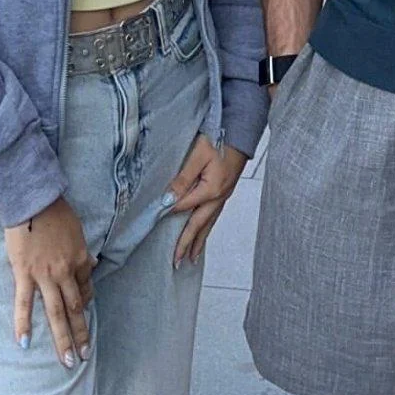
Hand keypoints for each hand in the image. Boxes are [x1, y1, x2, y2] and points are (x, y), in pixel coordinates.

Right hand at [5, 197, 95, 366]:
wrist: (33, 200)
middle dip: (80, 334)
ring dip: (62, 338)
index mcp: (80, 259)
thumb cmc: (56, 212)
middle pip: (75, 308)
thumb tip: (90, 264)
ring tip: (66, 360)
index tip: (82, 313)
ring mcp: (45, 275)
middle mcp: (65, 272)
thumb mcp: (77, 231)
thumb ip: (82, 251)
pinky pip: (24, 303)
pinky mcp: (24, 274)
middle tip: (83, 356)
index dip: (85, 302)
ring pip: (55, 312)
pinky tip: (24, 343)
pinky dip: (23, 323)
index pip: (85, 288)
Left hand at [164, 133, 247, 267]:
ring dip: (199, 241)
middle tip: (177, 262)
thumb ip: (183, 177)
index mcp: (211, 190)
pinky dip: (207, 229)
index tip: (154, 224)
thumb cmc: (219, 140)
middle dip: (187, 244)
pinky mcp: (224, 192)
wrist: (239, 132)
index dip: (169, 213)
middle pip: (199, 225)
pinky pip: (213, 216)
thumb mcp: (197, 155)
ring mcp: (223, 196)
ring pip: (208, 224)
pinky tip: (203, 233)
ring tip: (191, 257)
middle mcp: (218, 197)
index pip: (184, 206)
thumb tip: (169, 198)